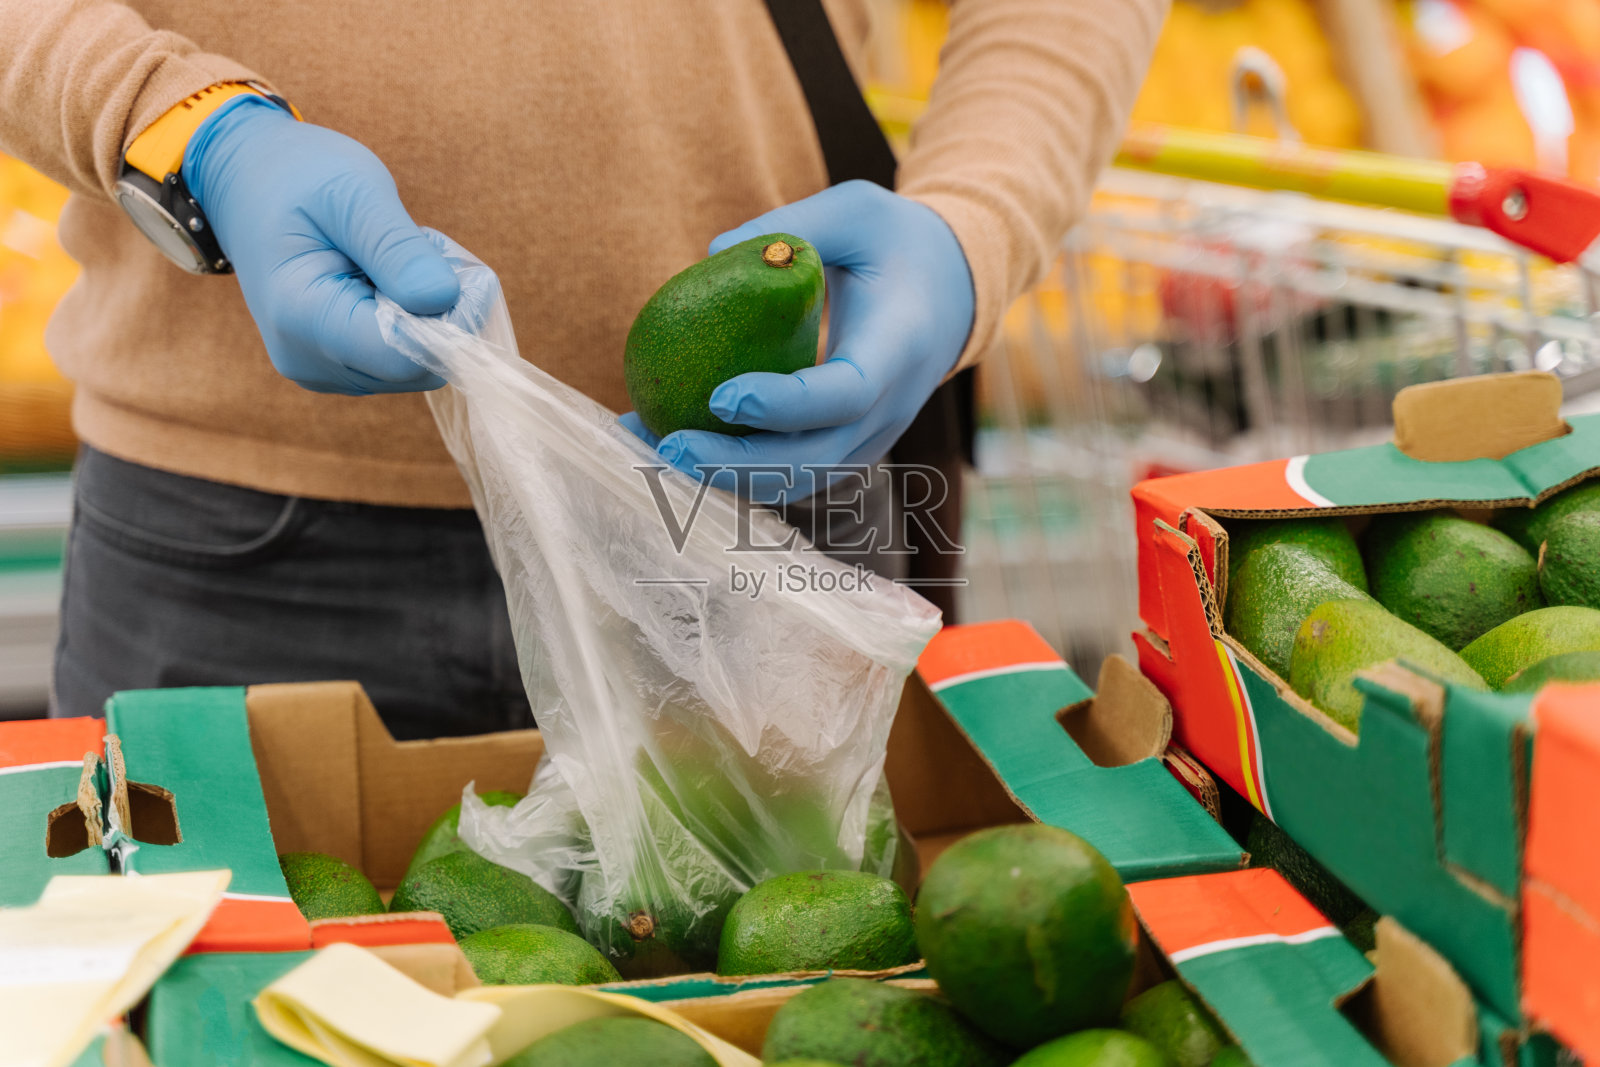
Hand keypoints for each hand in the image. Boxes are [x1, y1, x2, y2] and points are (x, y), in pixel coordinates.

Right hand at [185, 97, 462, 393]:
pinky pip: (402, 359)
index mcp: (302, 318)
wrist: (247, 182)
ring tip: (393, 259)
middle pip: (417, 366)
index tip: (457, 266)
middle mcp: (309, 361)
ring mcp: (323, 371)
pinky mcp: (339, 368)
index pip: (405, 355)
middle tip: (420, 250)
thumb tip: (443, 300)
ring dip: (426, 313)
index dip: (452, 319)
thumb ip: (397, 249)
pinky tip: (385, 280)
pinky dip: (411, 320)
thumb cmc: (295, 176)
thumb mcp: (353, 192)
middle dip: (441, 312)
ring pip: (417, 365)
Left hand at [622, 180, 973, 503]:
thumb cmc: (896, 242)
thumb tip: (713, 254)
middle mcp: (891, 406)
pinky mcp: (847, 446)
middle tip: (668, 445)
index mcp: (899, 347)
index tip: (721, 396)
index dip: (784, 404)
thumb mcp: (857, 209)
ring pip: (802, 481)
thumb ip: (795, 225)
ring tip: (658, 448)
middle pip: (816, 460)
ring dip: (728, 477)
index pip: (846, 395)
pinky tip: (679, 448)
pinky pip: (794, 474)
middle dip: (738, 464)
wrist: (951, 291)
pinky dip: (739, 471)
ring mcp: (872, 435)